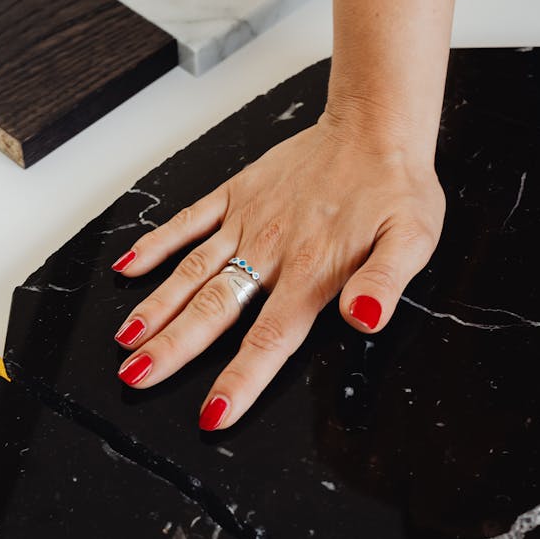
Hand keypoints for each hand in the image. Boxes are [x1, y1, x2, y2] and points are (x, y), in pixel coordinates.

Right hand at [110, 114, 444, 430]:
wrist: (375, 125)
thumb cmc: (394, 186)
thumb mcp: (413, 238)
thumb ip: (386, 281)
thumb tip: (365, 318)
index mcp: (312, 272)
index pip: (269, 338)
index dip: (240, 380)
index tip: (213, 413)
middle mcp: (271, 251)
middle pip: (213, 310)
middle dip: (172, 348)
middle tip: (136, 377)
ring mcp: (248, 222)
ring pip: (193, 271)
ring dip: (157, 306)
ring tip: (126, 338)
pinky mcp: (237, 194)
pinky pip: (190, 221)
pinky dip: (157, 244)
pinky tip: (129, 267)